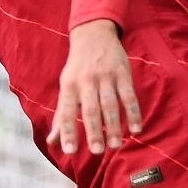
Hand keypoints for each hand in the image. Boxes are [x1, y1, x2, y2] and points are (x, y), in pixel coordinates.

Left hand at [46, 19, 142, 154]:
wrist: (93, 35)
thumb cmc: (77, 69)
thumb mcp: (66, 88)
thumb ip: (61, 116)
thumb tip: (52, 142)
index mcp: (68, 86)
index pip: (65, 112)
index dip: (67, 132)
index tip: (69, 152)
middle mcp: (86, 81)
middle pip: (89, 109)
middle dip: (92, 131)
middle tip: (97, 151)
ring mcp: (105, 77)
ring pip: (109, 104)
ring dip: (112, 126)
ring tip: (114, 146)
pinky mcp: (123, 73)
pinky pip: (129, 96)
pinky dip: (133, 113)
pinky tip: (136, 130)